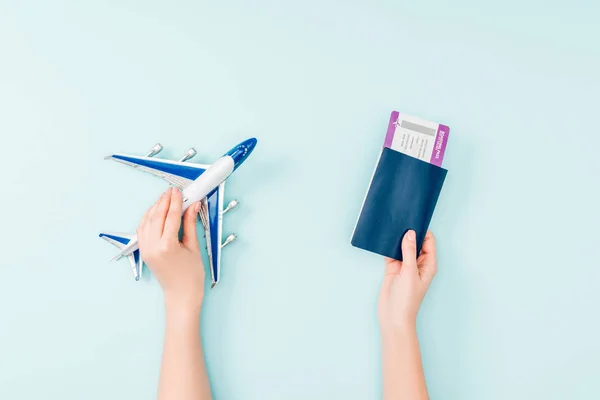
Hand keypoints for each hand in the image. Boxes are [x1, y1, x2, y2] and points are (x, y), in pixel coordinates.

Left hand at [137, 187, 204, 311]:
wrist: (180, 294)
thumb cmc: (191, 275)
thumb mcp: (194, 247)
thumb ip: (190, 224)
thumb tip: (193, 206)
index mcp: (168, 246)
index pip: (171, 216)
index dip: (176, 202)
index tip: (179, 192)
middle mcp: (153, 246)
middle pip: (157, 216)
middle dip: (165, 201)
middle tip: (172, 191)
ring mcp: (146, 249)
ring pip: (147, 221)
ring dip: (156, 207)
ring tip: (165, 198)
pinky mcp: (143, 251)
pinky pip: (142, 229)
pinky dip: (148, 218)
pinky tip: (155, 212)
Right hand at [378, 230, 436, 332]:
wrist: (393, 317)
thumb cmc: (407, 299)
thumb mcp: (410, 272)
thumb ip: (409, 252)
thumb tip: (410, 233)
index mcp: (428, 264)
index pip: (429, 242)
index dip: (423, 231)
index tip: (414, 220)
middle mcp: (417, 263)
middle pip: (415, 242)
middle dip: (409, 232)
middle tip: (401, 219)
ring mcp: (405, 266)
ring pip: (402, 247)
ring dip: (397, 239)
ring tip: (391, 225)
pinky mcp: (392, 269)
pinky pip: (391, 253)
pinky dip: (388, 247)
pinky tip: (383, 238)